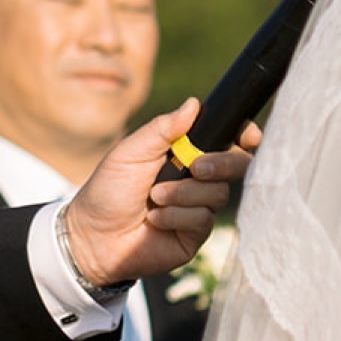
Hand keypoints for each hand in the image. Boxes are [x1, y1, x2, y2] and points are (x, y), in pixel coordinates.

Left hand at [65, 100, 261, 287]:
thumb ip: (162, 128)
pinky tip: (155, 220)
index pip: (226, 140)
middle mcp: (198, 179)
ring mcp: (199, 207)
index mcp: (186, 153)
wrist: (92, 236)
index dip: (244, 135)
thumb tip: (194, 104)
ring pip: (217, 193)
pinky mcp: (195, 234)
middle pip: (236, 165)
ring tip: (154, 198)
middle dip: (221, 163)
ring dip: (183, 194)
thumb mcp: (131, 152)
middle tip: (195, 168)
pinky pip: (202, 219)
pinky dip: (176, 216)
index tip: (248, 136)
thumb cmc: (108, 190)